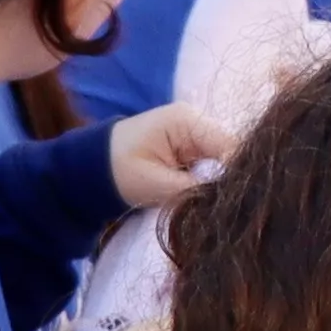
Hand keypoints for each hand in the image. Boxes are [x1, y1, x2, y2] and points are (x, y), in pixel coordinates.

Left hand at [105, 102, 231, 213]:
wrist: (91, 167)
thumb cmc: (119, 172)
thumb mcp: (157, 184)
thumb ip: (196, 189)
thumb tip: (230, 198)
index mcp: (187, 120)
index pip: (230, 146)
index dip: (240, 175)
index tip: (239, 204)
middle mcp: (197, 121)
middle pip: (232, 152)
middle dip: (234, 180)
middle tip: (233, 209)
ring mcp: (196, 133)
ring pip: (227, 160)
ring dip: (225, 182)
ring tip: (224, 207)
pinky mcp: (192, 147)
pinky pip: (215, 164)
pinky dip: (215, 182)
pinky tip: (214, 199)